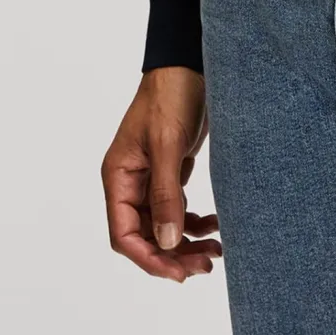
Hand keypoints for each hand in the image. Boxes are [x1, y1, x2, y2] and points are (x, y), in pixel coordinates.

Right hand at [101, 66, 223, 282]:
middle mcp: (131, 181)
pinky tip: (215, 225)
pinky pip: (178, 209)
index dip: (149, 258)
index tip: (178, 272)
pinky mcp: (172, 170)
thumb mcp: (167, 144)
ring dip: (187, 242)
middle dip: (173, 254)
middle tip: (205, 266)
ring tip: (216, 251)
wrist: (190, 62)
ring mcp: (151, 177)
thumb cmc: (171, 94)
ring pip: (164, 225)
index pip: (124, 234)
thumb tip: (166, 241)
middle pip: (145, 235)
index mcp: (118, 176)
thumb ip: (165, 194)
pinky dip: (195, 222)